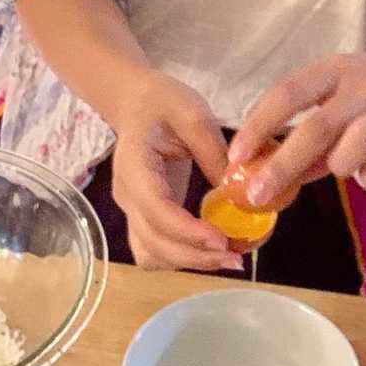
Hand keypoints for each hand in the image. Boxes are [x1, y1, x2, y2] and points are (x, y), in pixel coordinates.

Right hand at [112, 70, 242, 270]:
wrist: (135, 104)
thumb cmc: (162, 103)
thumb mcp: (193, 113)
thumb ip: (213, 151)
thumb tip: (237, 191)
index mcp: (135, 166)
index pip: (156, 208)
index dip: (187, 231)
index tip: (222, 241)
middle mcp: (127, 195)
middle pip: (153, 242)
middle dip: (194, 256)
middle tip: (236, 258)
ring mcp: (131, 210)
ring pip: (151, 254)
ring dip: (188, 262)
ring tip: (227, 257)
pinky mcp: (142, 217)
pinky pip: (154, 251)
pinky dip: (180, 259)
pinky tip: (209, 252)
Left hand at [229, 41, 365, 203]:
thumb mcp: (340, 99)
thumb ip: (308, 135)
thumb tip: (269, 175)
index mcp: (333, 70)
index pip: (286, 94)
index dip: (257, 127)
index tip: (235, 157)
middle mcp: (363, 85)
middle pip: (314, 129)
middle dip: (281, 166)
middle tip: (256, 195)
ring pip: (349, 154)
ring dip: (339, 167)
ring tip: (351, 160)